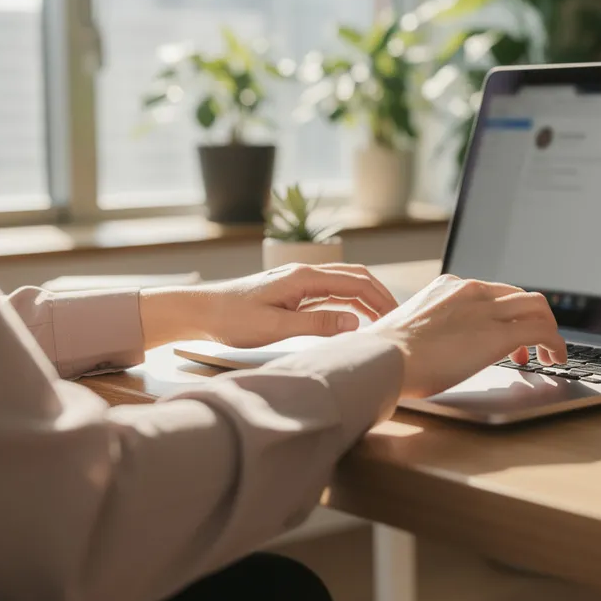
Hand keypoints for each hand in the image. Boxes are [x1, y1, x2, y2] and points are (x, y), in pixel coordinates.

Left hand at [140, 263, 399, 348]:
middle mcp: (305, 273)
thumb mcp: (275, 327)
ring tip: (382, 322)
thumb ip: (316, 324)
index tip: (397, 319)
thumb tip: (355, 323)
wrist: (202, 310)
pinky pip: (330, 293)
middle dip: (380, 296)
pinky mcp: (293, 291)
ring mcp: (299, 281)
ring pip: (344, 284)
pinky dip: (349, 304)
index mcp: (304, 278)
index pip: (356, 283)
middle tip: (398, 320)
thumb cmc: (233, 318)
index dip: (381, 300)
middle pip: (356, 278)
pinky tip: (354, 320)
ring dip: (366, 300)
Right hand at [365, 275, 567, 398]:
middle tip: (532, 345)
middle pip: (521, 295)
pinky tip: (555, 359)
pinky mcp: (499, 334)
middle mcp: (472, 291)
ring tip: (548, 354)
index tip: (507, 335)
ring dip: (548, 330)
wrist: (383, 358)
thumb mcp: (410, 328)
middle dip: (533, 319)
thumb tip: (429, 347)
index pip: (493, 292)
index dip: (507, 313)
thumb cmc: (386, 354)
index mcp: (450, 287)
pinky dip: (555, 344)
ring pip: (538, 307)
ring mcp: (487, 310)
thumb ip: (428, 329)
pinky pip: (541, 332)